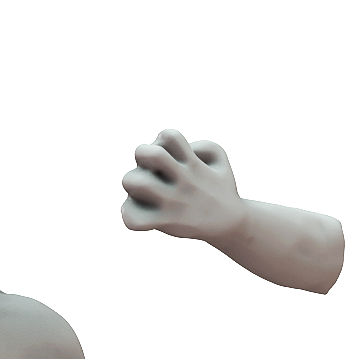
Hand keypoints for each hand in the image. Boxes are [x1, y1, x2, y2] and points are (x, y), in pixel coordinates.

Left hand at [119, 129, 245, 243]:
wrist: (228, 222)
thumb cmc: (215, 185)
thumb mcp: (218, 157)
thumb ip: (198, 144)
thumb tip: (172, 148)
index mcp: (193, 164)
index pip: (169, 135)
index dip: (161, 140)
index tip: (167, 154)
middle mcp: (183, 181)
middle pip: (148, 154)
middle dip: (141, 155)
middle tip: (148, 169)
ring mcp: (173, 203)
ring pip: (136, 183)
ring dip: (131, 181)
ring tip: (140, 189)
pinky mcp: (165, 223)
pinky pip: (134, 218)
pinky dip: (128, 211)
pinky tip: (139, 208)